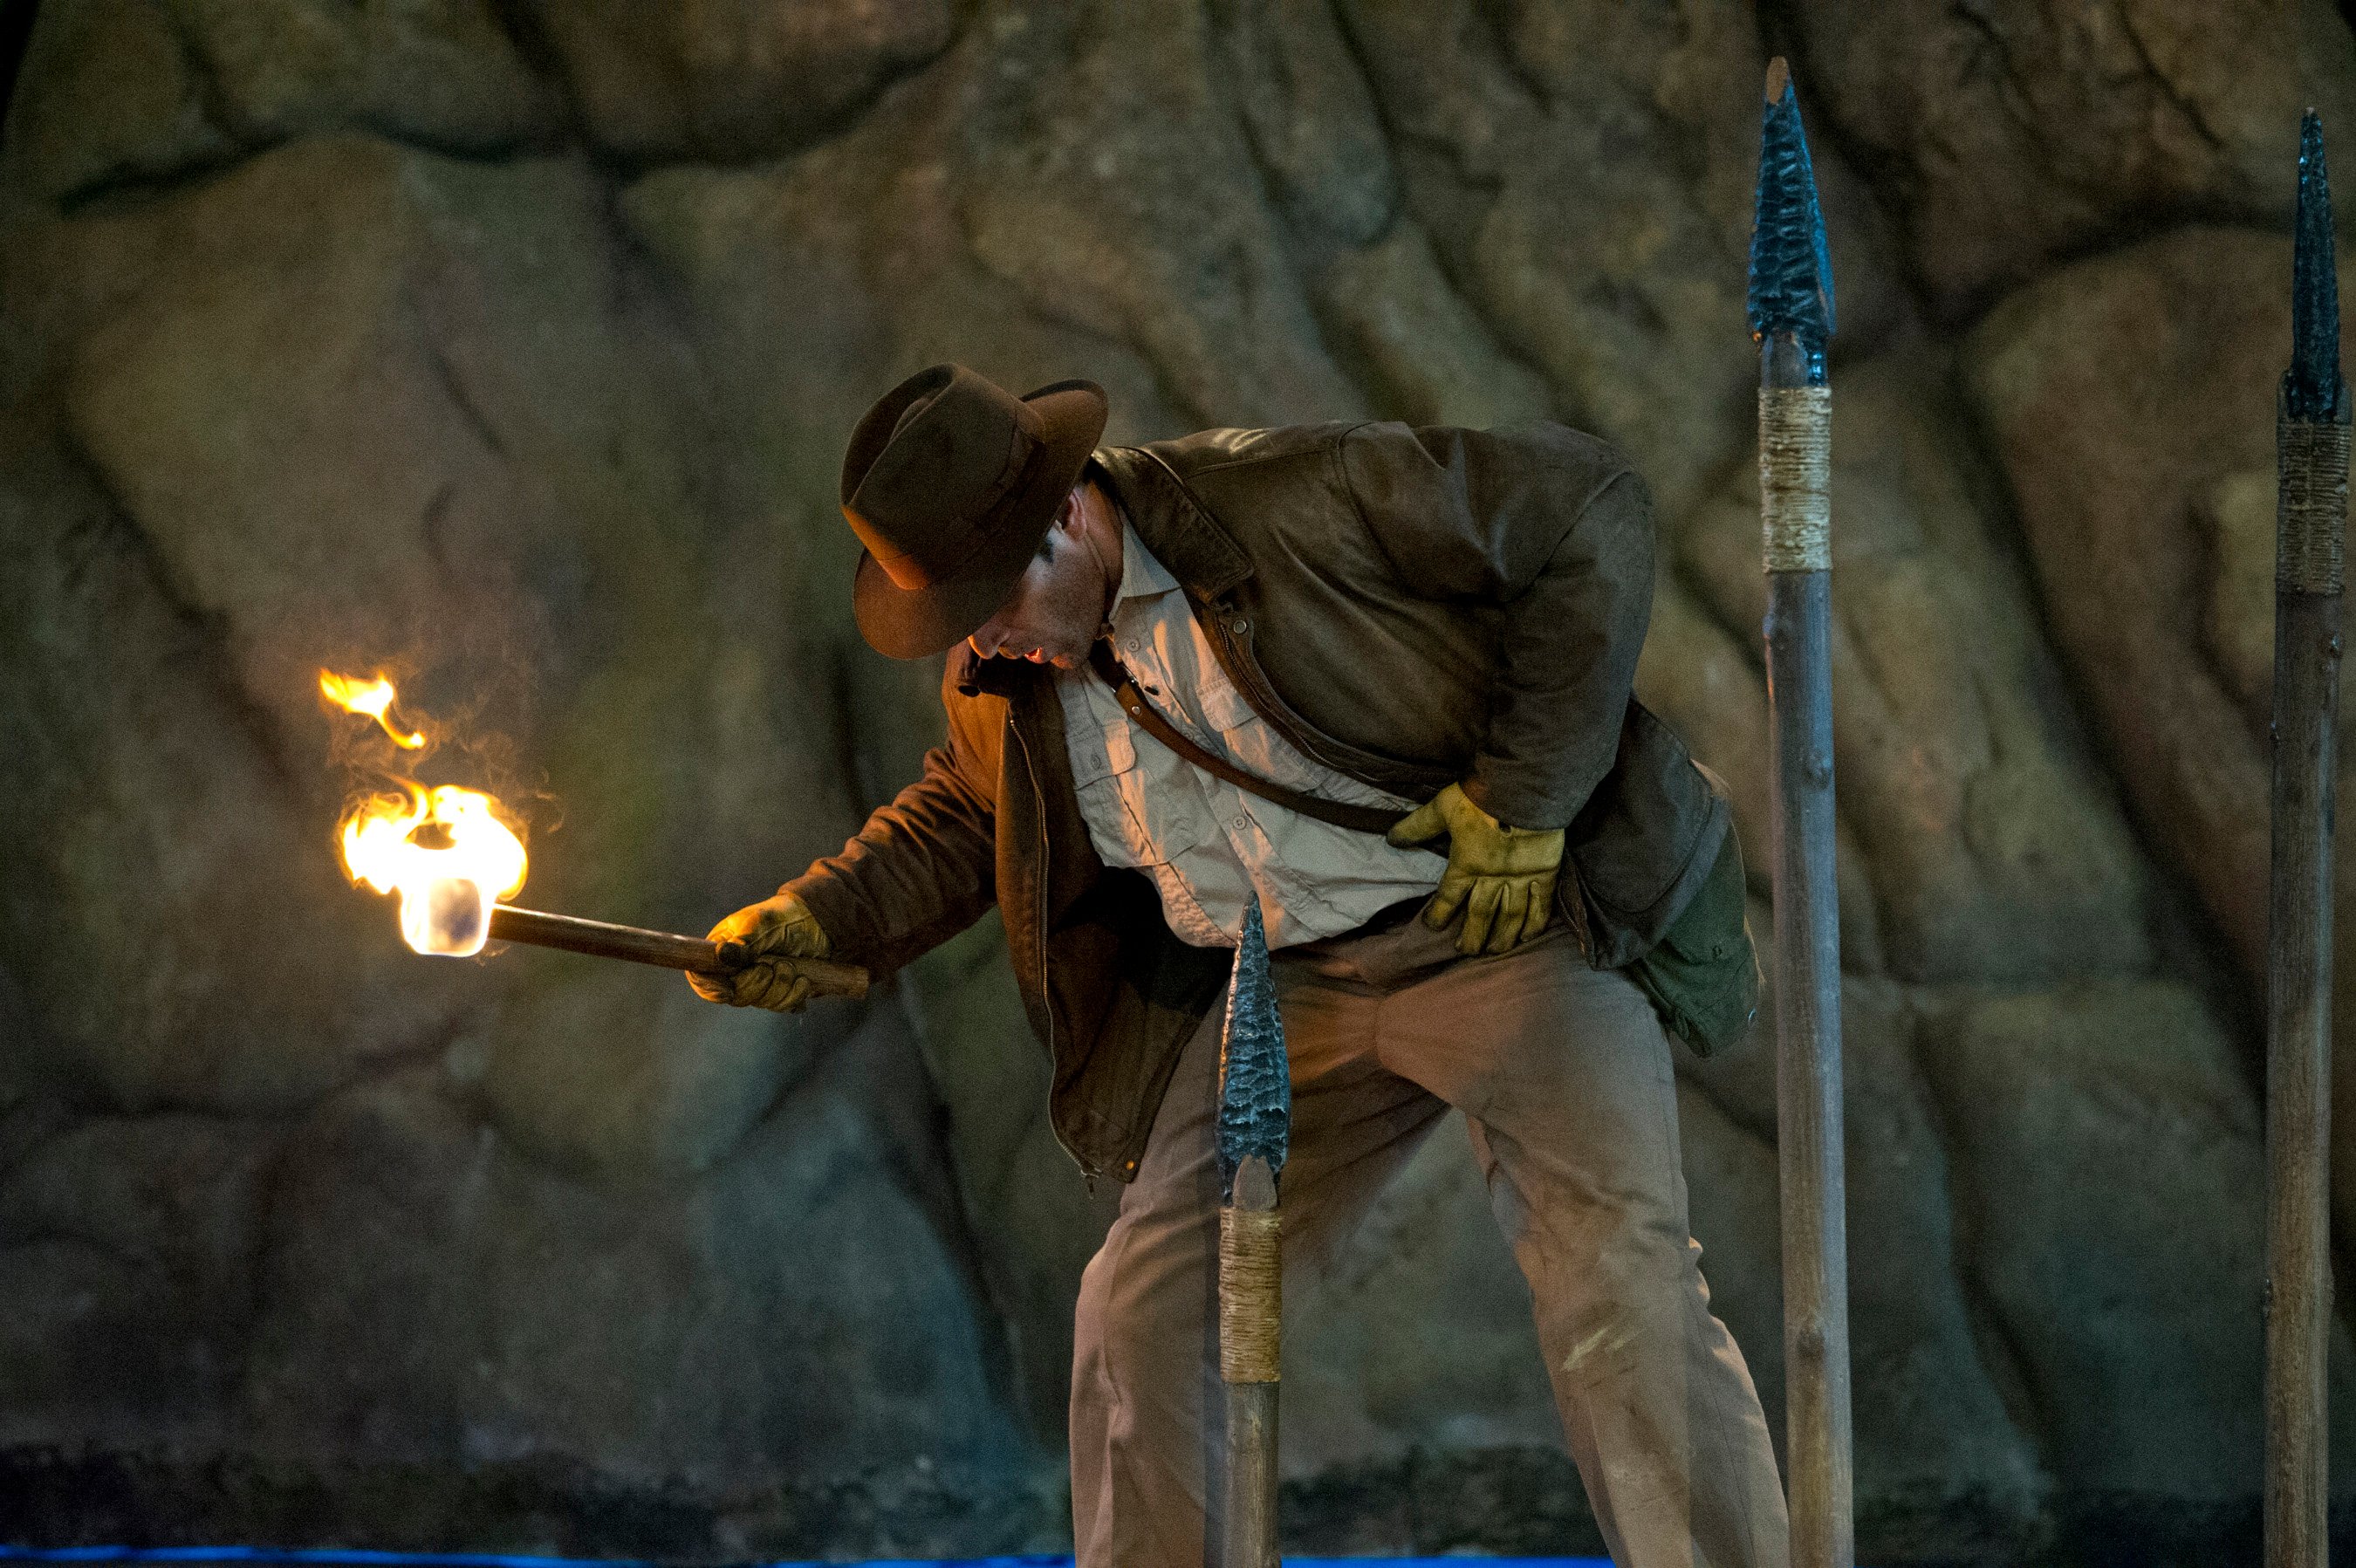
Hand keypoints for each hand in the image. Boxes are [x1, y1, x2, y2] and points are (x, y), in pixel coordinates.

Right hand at [688, 890, 832, 1012]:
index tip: (729, 990)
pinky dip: (794, 995)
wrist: (817, 920)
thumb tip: (721, 955)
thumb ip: (742, 942)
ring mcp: (757, 981)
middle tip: (773, 965)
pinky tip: (802, 980)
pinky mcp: (779, 989)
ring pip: (760, 1002)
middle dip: (757, 984)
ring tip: (791, 967)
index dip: (711, 989)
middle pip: (734, 996)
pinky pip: (780, 1006)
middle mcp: (736, 969)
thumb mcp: (762, 923)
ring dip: (780, 987)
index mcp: (722, 950)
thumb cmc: (783, 916)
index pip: (701, 978)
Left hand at [1386, 782, 1564, 956]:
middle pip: (1481, 915)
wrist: (1523, 789)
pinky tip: (1527, 936)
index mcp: (1466, 865)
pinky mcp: (1545, 873)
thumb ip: (1418, 826)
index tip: (1433, 926)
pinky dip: (1534, 922)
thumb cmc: (1480, 797)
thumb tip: (1391, 838)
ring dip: (1502, 936)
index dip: (1439, 914)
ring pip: (1510, 916)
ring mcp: (1520, 878)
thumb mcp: (1442, 808)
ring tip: (1495, 951)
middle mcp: (1492, 879)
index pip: (1449, 897)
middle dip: (1473, 936)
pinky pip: (1541, 904)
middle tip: (1467, 951)